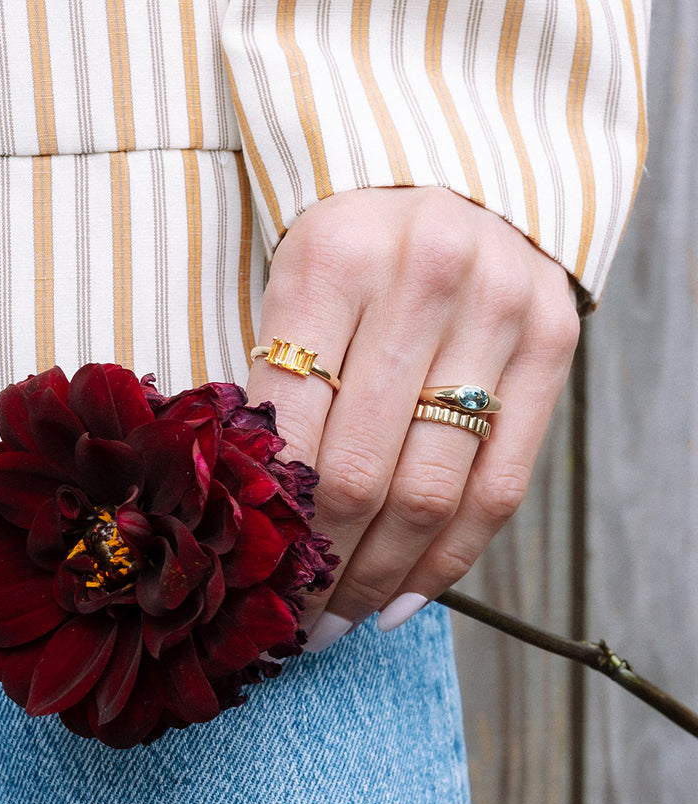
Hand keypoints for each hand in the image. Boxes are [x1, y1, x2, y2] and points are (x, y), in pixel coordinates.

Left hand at [244, 187, 579, 650]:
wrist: (450, 180)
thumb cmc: (350, 250)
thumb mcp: (290, 290)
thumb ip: (276, 389)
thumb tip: (256, 525)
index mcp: (333, 260)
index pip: (293, 428)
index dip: (272, 523)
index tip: (251, 584)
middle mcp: (425, 278)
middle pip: (365, 471)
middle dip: (325, 568)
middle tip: (295, 623)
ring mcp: (500, 311)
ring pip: (436, 491)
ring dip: (383, 577)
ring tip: (344, 620)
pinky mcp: (552, 342)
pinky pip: (502, 486)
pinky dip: (450, 558)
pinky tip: (406, 596)